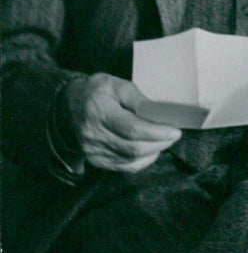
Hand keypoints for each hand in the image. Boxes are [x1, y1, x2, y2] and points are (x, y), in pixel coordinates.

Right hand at [64, 73, 181, 172]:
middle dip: (159, 143)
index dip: (156, 132)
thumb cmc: (96, 92)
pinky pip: (124, 167)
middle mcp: (95, 135)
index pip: (132, 129)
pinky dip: (142, 161)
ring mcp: (94, 151)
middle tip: (174, 135)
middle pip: (133, 148)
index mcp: (100, 113)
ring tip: (165, 141)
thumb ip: (137, 98)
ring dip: (153, 152)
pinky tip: (152, 150)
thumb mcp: (116, 84)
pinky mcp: (96, 160)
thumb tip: (157, 112)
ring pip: (130, 160)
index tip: (174, 130)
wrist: (68, 106)